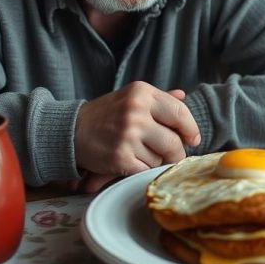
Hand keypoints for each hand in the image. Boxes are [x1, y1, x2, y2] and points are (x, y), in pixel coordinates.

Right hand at [73, 82, 199, 178]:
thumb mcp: (132, 98)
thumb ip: (159, 98)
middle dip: (176, 153)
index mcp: (142, 93)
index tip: (193, 139)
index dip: (191, 129)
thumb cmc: (106, 114)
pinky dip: (142, 170)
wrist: (71, 130)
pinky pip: (145, 170)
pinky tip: (131, 162)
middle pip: (174, 141)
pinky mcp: (119, 156)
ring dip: (155, 161)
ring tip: (139, 153)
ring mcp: (127, 135)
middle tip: (172, 155)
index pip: (180, 112)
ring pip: (160, 158)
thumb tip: (183, 95)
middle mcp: (136, 111)